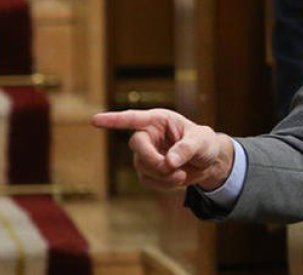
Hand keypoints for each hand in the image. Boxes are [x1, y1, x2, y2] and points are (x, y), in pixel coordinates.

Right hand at [92, 108, 234, 191]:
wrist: (208, 162)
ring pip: (143, 166)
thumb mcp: (202, 141)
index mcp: (159, 120)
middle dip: (152, 158)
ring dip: (162, 174)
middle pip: (136, 145)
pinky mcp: (147, 171)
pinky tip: (178, 179)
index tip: (95, 121)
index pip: (133, 118)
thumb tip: (169, 162)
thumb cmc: (204, 143)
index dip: (114, 120)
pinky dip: (164, 184)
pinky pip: (148, 180)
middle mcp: (148, 135)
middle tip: (171, 167)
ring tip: (182, 174)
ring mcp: (145, 154)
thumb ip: (186, 149)